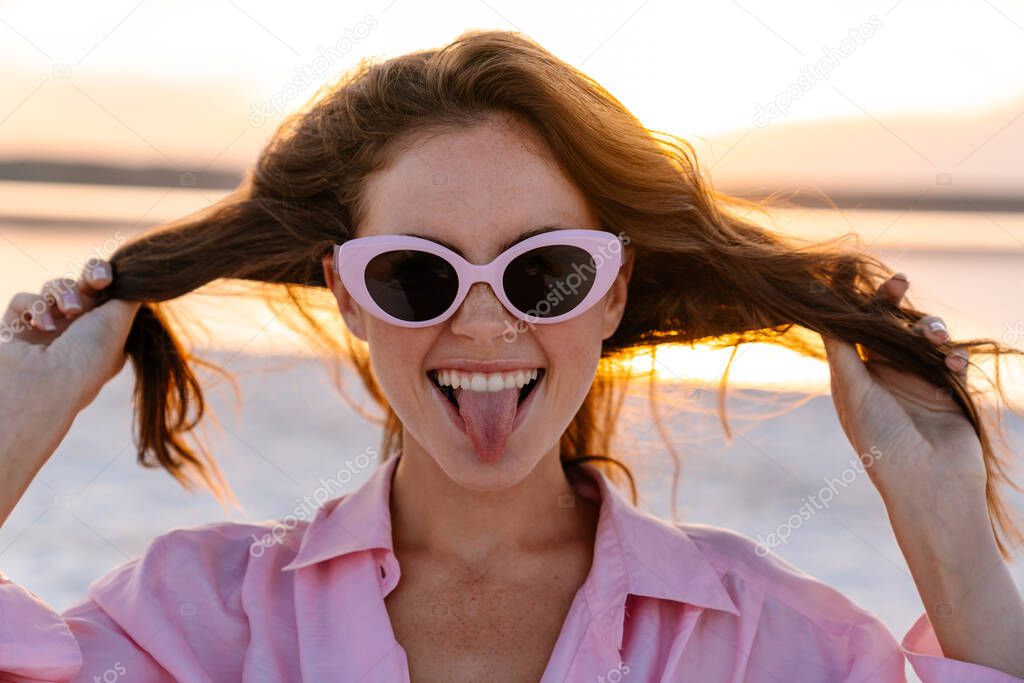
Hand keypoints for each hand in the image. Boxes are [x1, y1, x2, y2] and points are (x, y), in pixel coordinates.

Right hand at [0, 259, 139, 525]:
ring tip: (63, 312)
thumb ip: (124, 298)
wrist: (29, 394)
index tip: (108, 276)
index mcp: (105, 338)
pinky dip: (30, 305)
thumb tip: (140, 276)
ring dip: (58, 293)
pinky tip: (37, 322)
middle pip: (82, 286)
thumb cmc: (80, 366)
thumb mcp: (113, 329)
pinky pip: (23, 302)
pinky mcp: (12, 334)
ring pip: (51, 289)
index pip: (111, 296)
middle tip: (93, 282)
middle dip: (84, 279)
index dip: (108, 279)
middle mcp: (77, 335)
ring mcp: (43, 335)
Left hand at [820, 272, 983, 505]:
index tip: (856, 272)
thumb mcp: (852, 390)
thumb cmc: (880, 439)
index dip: (857, 302)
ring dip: (929, 329)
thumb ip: (841, 348)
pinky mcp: (948, 392)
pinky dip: (954, 356)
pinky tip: (950, 364)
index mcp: (854, 376)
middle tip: (899, 282)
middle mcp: (884, 376)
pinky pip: (953, 360)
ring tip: (932, 337)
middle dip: (895, 302)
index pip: (854, 329)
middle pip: (889, 326)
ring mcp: (917, 383)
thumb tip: (821, 307)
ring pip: (924, 338)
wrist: (928, 484)